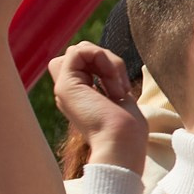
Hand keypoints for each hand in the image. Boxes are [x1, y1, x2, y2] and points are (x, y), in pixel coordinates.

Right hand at [50, 43, 146, 172]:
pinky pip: (78, 51)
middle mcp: (68, 91)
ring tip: (117, 89)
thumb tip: (108, 59)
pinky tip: (112, 85)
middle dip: (106, 59)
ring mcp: (64, 88)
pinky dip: (101, 59)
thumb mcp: (120, 96)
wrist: (123, 144)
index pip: (83, 61)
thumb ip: (108, 77)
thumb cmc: (129, 129)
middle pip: (81, 52)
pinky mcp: (65, 86)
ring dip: (106, 61)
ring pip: (80, 49)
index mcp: (79, 95)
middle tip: (121, 88)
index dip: (104, 64)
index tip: (122, 90)